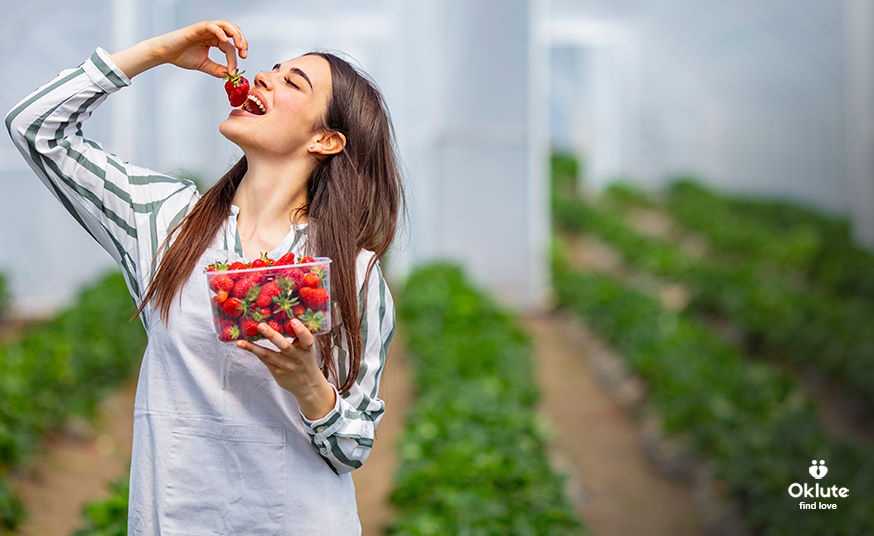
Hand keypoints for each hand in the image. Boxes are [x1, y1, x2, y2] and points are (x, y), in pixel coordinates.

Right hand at [109, 20, 247, 78]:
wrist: (165, 53)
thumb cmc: (181, 56)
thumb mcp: (204, 65)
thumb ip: (217, 69)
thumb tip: (230, 75)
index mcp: (214, 40)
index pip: (231, 46)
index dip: (236, 57)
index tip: (234, 70)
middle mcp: (212, 32)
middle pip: (233, 31)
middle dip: (242, 42)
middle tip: (244, 54)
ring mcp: (205, 29)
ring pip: (226, 25)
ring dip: (236, 34)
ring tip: (239, 47)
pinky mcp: (197, 28)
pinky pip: (212, 26)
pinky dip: (220, 32)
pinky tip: (224, 41)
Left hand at [235, 319, 336, 419]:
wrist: (308, 385)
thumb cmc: (306, 360)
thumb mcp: (307, 349)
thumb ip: (299, 337)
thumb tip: (287, 316)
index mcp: (306, 349)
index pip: (307, 339)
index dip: (301, 331)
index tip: (294, 321)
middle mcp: (295, 357)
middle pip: (284, 346)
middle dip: (272, 336)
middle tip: (261, 326)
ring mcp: (285, 366)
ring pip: (268, 355)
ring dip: (254, 347)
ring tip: (242, 341)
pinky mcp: (276, 372)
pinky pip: (263, 359)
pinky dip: (253, 350)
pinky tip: (241, 344)